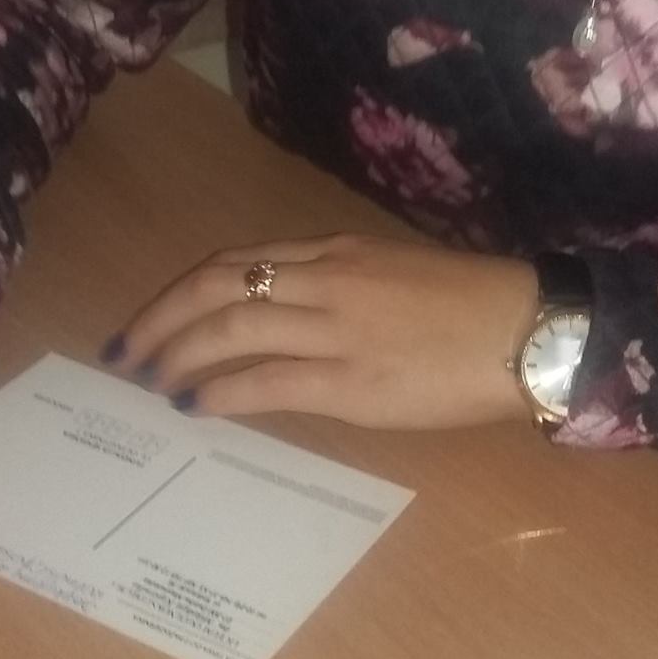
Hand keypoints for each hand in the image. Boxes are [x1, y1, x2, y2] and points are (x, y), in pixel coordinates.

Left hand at [102, 234, 537, 429]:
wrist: (530, 331)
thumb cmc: (472, 308)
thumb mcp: (394, 275)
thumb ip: (338, 287)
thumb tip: (285, 318)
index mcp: (337, 252)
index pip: (238, 260)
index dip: (184, 289)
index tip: (155, 317)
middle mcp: (326, 280)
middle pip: (216, 286)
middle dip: (161, 318)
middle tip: (127, 353)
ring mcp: (337, 329)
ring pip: (231, 327)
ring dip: (178, 354)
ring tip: (151, 381)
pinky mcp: (353, 382)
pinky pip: (268, 381)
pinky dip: (222, 390)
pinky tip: (198, 405)